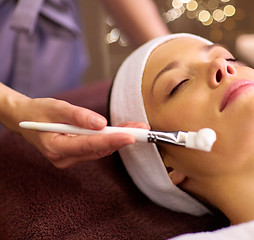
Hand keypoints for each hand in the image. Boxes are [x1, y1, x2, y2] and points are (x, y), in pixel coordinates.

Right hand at [17, 97, 149, 168]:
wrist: (27, 119)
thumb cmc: (39, 112)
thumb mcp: (56, 108)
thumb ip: (79, 116)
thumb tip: (102, 123)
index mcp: (55, 147)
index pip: (88, 145)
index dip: (111, 140)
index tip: (130, 136)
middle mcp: (64, 158)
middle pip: (98, 149)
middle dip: (121, 138)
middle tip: (142, 129)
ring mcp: (71, 158)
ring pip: (100, 150)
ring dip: (119, 138)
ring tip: (137, 127)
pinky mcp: (77, 154)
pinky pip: (97, 148)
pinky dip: (111, 139)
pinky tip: (124, 131)